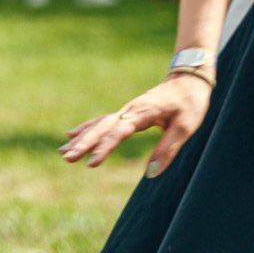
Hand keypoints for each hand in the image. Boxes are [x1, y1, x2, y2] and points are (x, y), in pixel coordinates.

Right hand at [60, 74, 212, 175]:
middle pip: (102, 127)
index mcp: (143, 113)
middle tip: (66, 158)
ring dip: (81, 138)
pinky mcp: (127, 112)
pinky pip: (102, 121)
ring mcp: (127, 110)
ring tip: (63, 151)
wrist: (189, 79)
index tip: (92, 163)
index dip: (105, 147)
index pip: (119, 132)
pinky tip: (72, 134)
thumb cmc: (190, 103)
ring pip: (99, 124)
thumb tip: (151, 173)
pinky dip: (87, 128)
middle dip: (83, 143)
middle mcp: (130, 110)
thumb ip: (167, 149)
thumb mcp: (185, 127)